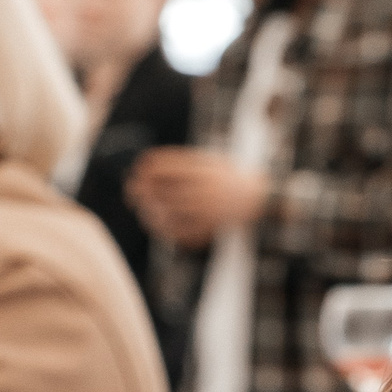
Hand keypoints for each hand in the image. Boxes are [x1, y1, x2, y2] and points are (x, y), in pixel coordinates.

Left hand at [128, 149, 269, 247]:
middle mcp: (207, 187)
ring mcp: (210, 208)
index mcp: (206, 168)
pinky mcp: (212, 225)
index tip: (137, 170)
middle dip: (144, 191)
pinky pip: (183, 231)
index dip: (148, 168)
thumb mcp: (208, 160)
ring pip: (171, 212)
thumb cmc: (225, 175)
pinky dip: (167, 229)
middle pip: (166, 190)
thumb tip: (144, 166)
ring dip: (151, 211)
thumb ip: (181, 162)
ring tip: (143, 209)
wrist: (259, 196)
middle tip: (132, 191)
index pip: (168, 166)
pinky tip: (157, 225)